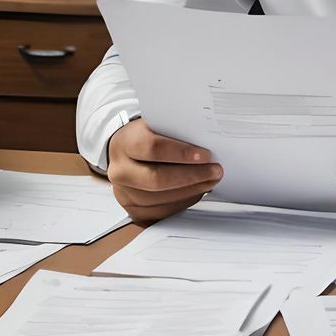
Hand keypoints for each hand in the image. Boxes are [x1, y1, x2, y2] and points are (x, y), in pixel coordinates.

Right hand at [105, 118, 221, 222]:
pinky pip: (161, 211)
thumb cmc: (147, 135)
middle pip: (156, 179)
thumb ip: (177, 130)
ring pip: (160, 199)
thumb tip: (208, 140)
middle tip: (215, 171)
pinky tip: (197, 192)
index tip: (205, 155)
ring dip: (191, 191)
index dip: (181, 153)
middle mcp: (120, 170)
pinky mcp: (133, 209)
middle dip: (191, 176)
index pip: (152, 148)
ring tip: (211, 181)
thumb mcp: (157, 124)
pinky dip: (183, 202)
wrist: (125, 151)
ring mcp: (124, 193)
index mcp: (125, 143)